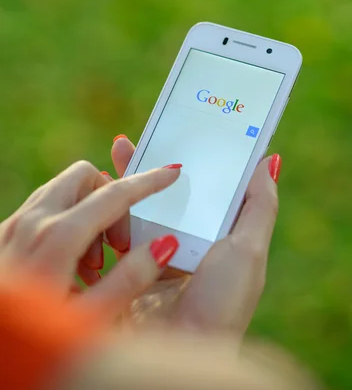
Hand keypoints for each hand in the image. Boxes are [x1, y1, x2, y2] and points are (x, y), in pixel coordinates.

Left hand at [0, 161, 180, 318]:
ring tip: (93, 262)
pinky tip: (69, 264)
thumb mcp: (87, 321)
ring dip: (88, 210)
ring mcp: (14, 223)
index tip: (172, 171)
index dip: (149, 181)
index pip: (115, 194)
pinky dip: (66, 219)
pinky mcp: (3, 232)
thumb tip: (163, 246)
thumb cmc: (31, 342)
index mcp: (58, 237)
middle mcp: (33, 220)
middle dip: (111, 196)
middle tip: (117, 244)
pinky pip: (44, 206)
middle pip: (85, 176)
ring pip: (63, 189)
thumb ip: (129, 280)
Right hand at [111, 136, 280, 336]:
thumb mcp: (248, 250)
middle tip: (134, 139)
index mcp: (212, 238)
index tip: (181, 132)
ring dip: (124, 181)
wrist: (180, 352)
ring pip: (135, 209)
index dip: (191, 161)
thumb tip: (269, 159)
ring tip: (118, 153)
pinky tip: (101, 191)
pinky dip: (105, 210)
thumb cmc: (222, 302)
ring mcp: (150, 258)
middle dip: (148, 166)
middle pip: (163, 195)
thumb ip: (259, 206)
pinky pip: (112, 233)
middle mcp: (181, 245)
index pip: (200, 190)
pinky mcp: (123, 270)